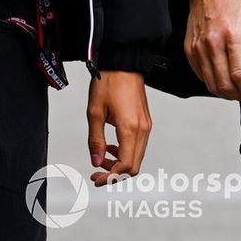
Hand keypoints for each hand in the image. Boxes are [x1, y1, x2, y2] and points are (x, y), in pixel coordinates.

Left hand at [87, 70, 151, 185]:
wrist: (123, 62)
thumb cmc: (109, 82)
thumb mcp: (95, 111)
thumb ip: (96, 140)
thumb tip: (96, 161)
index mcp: (130, 128)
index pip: (125, 165)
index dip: (109, 176)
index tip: (96, 178)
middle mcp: (143, 130)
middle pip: (134, 166)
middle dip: (115, 173)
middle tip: (98, 172)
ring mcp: (146, 126)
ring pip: (137, 157)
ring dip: (120, 162)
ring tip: (103, 155)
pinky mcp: (145, 121)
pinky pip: (139, 145)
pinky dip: (126, 151)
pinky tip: (112, 145)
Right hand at [186, 0, 240, 99]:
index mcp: (233, 34)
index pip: (240, 75)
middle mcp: (213, 42)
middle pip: (224, 84)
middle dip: (239, 95)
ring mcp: (199, 46)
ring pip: (210, 83)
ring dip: (224, 92)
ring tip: (235, 89)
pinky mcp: (190, 47)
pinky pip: (199, 74)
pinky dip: (210, 81)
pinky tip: (220, 77)